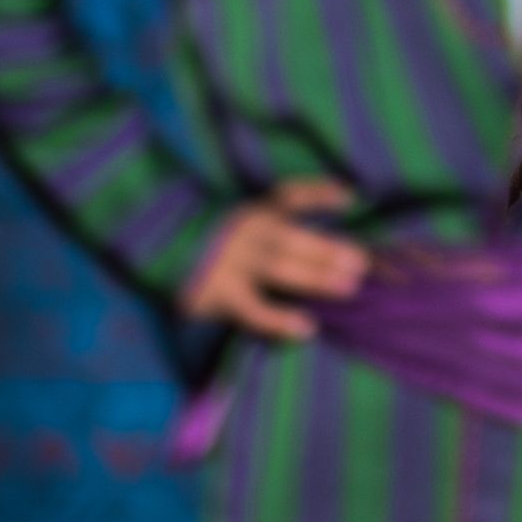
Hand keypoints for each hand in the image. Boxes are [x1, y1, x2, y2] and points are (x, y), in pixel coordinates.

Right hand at [179, 179, 366, 342]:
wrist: (159, 260)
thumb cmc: (214, 249)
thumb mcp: (244, 229)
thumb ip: (278, 230)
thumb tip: (331, 236)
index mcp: (253, 213)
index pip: (288, 196)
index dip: (319, 192)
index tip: (350, 196)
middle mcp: (243, 232)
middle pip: (291, 237)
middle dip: (328, 249)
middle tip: (362, 263)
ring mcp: (230, 262)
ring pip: (278, 267)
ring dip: (316, 276)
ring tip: (348, 287)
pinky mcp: (218, 294)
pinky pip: (253, 309)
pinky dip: (280, 320)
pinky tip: (306, 328)